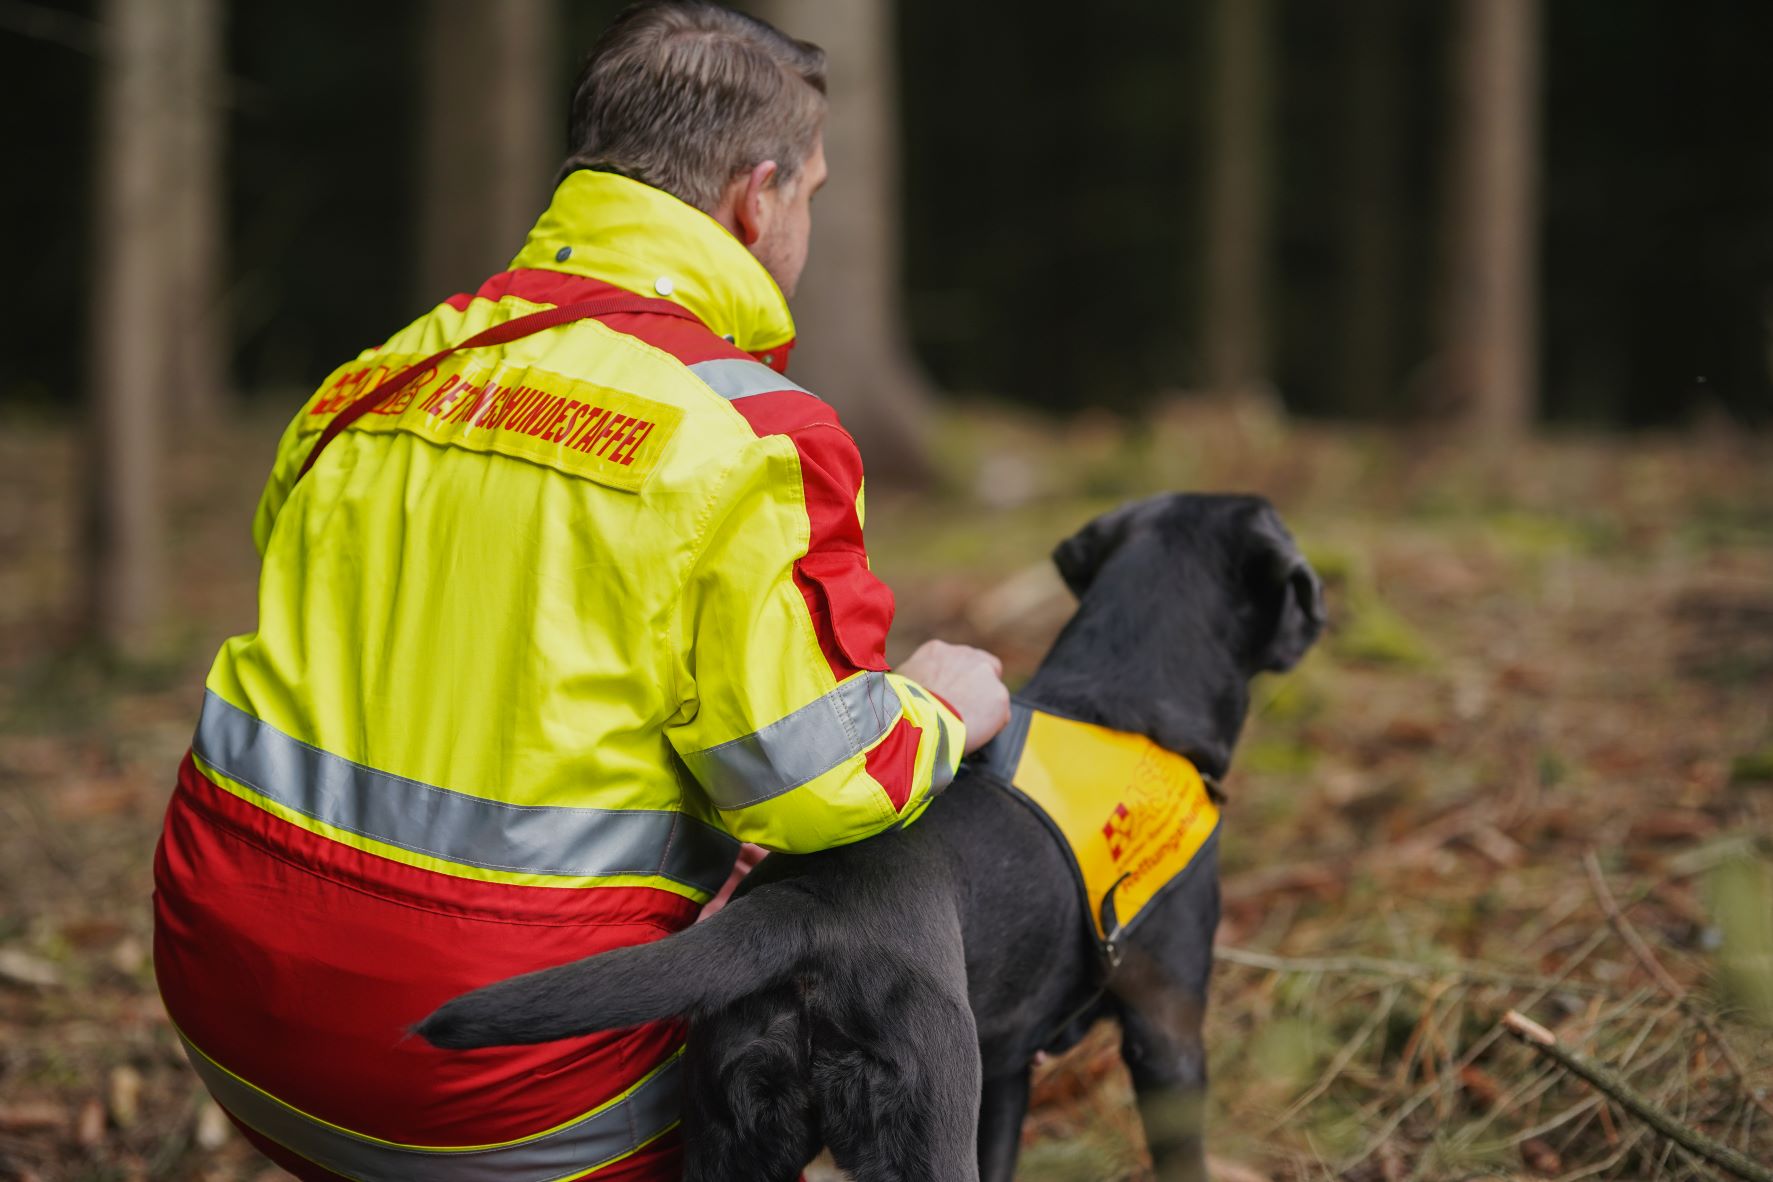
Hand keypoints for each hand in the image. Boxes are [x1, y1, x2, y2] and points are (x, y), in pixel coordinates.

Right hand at [898, 639, 1010, 753]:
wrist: (918, 721)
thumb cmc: (902, 705)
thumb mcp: (899, 682)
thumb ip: (914, 677)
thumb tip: (912, 685)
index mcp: (938, 650)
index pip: (956, 661)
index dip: (956, 680)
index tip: (952, 695)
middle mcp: (964, 655)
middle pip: (980, 669)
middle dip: (974, 689)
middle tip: (962, 711)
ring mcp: (985, 673)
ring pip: (991, 692)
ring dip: (982, 707)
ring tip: (965, 726)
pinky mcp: (999, 696)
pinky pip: (1000, 714)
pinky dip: (991, 725)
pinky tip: (974, 734)